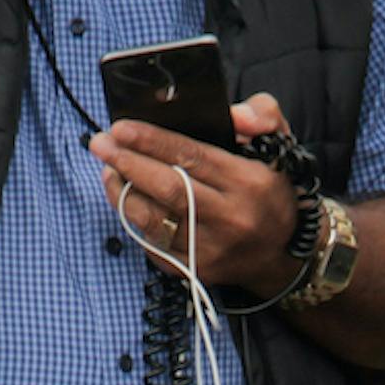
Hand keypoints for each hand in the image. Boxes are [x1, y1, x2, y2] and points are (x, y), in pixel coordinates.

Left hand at [89, 92, 298, 294]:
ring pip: (153, 220)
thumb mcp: (280, 143)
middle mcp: (230, 219)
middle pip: (168, 188)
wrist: (284, 253)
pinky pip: (152, 244)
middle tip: (100, 143)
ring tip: (108, 168)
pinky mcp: (196, 271)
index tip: (121, 127)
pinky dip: (131, 219)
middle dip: (127, 163)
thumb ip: (262, 115)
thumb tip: (234, 113)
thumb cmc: (273, 189)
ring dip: (122, 192)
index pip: (192, 156)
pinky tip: (123, 198)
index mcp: (248, 183)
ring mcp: (211, 250)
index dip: (152, 141)